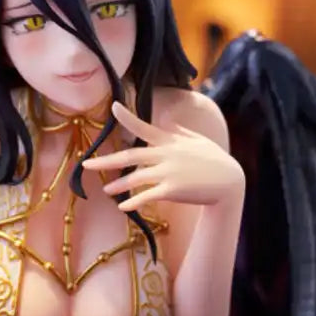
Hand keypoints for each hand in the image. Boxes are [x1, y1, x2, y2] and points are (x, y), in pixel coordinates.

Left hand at [83, 101, 243, 209]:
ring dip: (118, 185)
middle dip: (106, 160)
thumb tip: (168, 123)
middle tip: (86, 164)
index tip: (114, 107)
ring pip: (135, 178)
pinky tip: (122, 207)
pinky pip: (147, 196)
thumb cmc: (214, 160)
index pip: (145, 127)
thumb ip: (180, 132)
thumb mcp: (198, 141)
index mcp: (170, 141)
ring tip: (106, 190)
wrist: (229, 182)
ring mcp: (168, 172)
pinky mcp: (172, 190)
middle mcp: (166, 155)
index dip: (128, 117)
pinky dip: (133, 202)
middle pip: (130, 156)